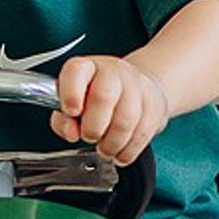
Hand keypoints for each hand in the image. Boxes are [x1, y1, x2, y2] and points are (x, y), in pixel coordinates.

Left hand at [54, 55, 171, 164]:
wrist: (137, 88)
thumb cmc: (97, 98)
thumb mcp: (72, 104)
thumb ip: (63, 120)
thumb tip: (71, 132)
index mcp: (87, 68)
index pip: (77, 72)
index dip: (72, 93)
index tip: (71, 112)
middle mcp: (112, 72)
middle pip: (103, 97)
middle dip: (93, 127)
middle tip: (90, 136)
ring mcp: (137, 86)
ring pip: (125, 120)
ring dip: (112, 143)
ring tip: (105, 148)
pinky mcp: (155, 105)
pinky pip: (142, 133)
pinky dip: (128, 149)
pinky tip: (120, 151)